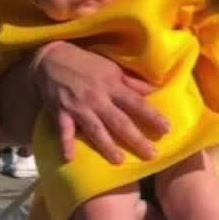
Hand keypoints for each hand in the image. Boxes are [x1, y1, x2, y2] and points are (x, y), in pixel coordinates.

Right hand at [31, 42, 169, 163]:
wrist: (51, 58)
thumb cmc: (86, 64)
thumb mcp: (112, 67)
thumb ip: (132, 82)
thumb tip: (155, 90)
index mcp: (112, 86)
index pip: (137, 103)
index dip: (152, 116)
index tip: (167, 129)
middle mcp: (97, 98)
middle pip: (119, 122)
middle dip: (136, 139)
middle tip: (152, 155)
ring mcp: (78, 107)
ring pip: (95, 129)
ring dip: (107, 146)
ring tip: (120, 161)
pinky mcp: (60, 112)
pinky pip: (64, 131)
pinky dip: (66, 144)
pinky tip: (70, 158)